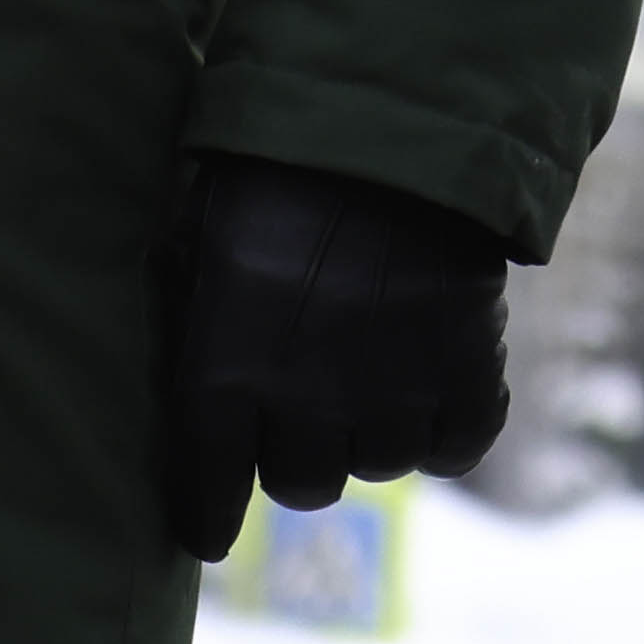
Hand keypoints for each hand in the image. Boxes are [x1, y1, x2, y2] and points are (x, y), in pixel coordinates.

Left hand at [156, 153, 510, 557]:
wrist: (395, 113)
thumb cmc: (276, 165)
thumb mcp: (202, 228)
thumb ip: (190, 309)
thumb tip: (176, 373)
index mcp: (224, 364)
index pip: (207, 484)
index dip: (207, 514)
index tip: (210, 531)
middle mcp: (304, 395)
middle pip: (302, 484)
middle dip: (297, 450)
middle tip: (304, 403)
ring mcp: (392, 389)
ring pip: (379, 465)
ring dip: (370, 429)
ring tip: (371, 364)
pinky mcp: (467, 370)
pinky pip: (457, 445)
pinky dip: (447, 425)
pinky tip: (434, 379)